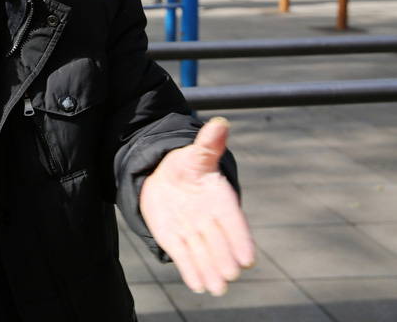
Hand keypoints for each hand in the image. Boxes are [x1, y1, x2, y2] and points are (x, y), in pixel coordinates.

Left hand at [140, 117, 255, 295]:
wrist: (164, 178)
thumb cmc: (186, 166)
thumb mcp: (195, 154)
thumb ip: (208, 144)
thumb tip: (219, 124)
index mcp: (220, 200)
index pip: (233, 221)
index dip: (240, 239)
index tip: (248, 258)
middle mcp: (210, 220)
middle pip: (219, 242)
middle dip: (224, 259)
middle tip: (230, 275)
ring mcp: (194, 232)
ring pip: (203, 253)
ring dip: (210, 271)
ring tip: (217, 288)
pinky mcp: (177, 240)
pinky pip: (185, 257)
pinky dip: (191, 271)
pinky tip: (198, 286)